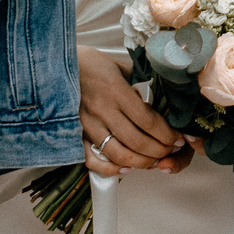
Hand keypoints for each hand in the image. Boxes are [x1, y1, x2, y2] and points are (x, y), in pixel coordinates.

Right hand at [78, 47, 190, 175]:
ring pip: (118, 154)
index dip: (167, 133)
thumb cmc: (90, 64)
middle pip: (137, 141)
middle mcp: (102, 110)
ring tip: (154, 161)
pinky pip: (92, 160)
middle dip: (159, 150)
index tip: (179, 138)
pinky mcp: (75, 135)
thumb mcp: (119, 66)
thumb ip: (139, 83)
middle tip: (171, 150)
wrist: (54, 66)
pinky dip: (111, 169)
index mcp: (116, 91)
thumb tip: (162, 97)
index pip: (148, 120)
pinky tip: (127, 169)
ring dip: (141, 162)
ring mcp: (87, 125)